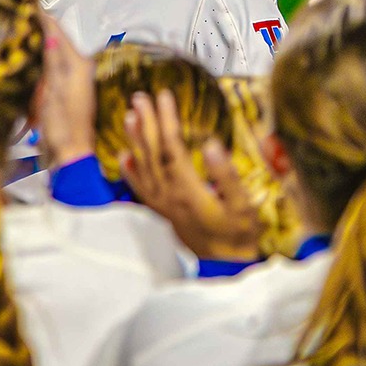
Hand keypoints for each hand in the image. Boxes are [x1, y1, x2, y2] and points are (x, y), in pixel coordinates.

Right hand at [34, 19, 96, 166]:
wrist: (70, 154)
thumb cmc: (62, 126)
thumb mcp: (53, 92)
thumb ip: (52, 63)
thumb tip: (50, 36)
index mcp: (78, 66)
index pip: (58, 33)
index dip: (44, 18)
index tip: (31, 2)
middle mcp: (79, 69)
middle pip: (57, 42)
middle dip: (41, 29)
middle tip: (22, 13)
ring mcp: (73, 80)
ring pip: (54, 54)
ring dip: (40, 46)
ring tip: (23, 30)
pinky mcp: (67, 91)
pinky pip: (52, 69)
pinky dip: (41, 63)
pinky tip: (30, 60)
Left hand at [121, 91, 261, 258]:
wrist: (225, 270)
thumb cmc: (239, 236)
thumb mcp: (242, 205)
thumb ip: (226, 175)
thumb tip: (210, 144)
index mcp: (187, 190)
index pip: (172, 146)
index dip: (166, 119)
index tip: (164, 95)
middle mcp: (169, 196)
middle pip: (153, 152)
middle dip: (147, 121)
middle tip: (140, 96)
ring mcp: (162, 205)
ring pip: (143, 166)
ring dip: (136, 139)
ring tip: (129, 114)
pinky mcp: (161, 213)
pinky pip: (140, 188)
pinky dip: (130, 171)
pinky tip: (124, 156)